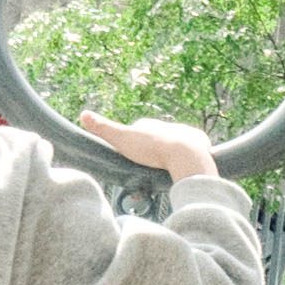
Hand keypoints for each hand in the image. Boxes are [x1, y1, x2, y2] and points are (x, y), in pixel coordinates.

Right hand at [81, 111, 219, 183]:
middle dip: (152, 151)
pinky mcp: (202, 146)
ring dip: (170, 155)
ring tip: (164, 170)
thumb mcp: (122, 138)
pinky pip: (193, 153)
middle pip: (157, 138)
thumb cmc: (152, 148)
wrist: (185, 155)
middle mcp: (169, 126)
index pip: (138, 131)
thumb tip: (82, 114)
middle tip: (147, 166)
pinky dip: (187, 159)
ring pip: (175, 145)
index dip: (133, 143)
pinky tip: (183, 167)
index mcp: (151, 124)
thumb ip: (103, 128)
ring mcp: (187, 134)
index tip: (131, 155)